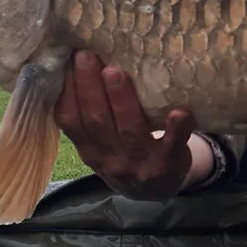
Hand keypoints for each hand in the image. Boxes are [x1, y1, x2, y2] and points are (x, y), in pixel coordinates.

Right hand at [54, 51, 210, 199]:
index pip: (71, 122)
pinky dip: (177, 129)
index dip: (67, 93)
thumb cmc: (124, 153)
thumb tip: (73, 67)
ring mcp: (141, 163)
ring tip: (115, 73)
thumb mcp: (99, 144)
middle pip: (97, 122)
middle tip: (86, 56)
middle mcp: (111, 159)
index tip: (67, 63)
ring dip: (121, 101)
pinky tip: (179, 112)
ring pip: (129, 130)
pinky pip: (173, 145)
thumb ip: (89, 117)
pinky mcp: (170, 163)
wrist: (156, 190)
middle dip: (90, 88)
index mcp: (90, 150)